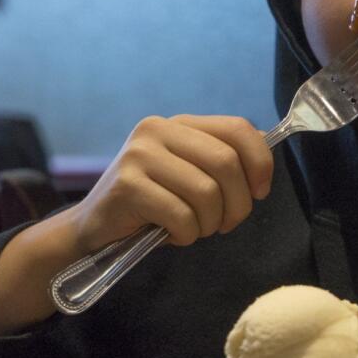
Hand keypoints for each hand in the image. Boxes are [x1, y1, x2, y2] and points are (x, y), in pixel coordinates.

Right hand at [68, 114, 272, 249]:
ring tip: (193, 229)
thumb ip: (219, 162)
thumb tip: (264, 157)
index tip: (260, 191)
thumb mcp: (189, 175)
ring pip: (207, 193)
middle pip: (227, 163)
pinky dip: (185, 234)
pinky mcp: (127, 186)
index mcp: (180, 123)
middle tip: (225, 224)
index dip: (260, 161)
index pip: (237, 128)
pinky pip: (181, 216)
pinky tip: (170, 234)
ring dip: (209, 224)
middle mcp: (158, 130)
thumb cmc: (152, 206)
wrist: (94, 229)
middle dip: (237, 204)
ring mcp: (139, 155)